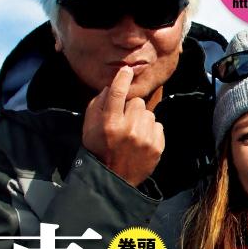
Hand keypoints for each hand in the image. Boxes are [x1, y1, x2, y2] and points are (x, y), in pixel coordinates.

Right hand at [82, 66, 164, 185]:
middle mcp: (129, 129)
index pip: (118, 92)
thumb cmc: (98, 148)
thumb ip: (98, 104)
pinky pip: (158, 126)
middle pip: (137, 102)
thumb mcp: (89, 126)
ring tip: (133, 133)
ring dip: (141, 120)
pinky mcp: (157, 147)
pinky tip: (141, 140)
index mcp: (110, 123)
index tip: (127, 70)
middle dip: (131, 108)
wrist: (113, 178)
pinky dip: (151, 131)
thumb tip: (112, 86)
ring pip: (149, 114)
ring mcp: (145, 139)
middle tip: (124, 121)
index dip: (123, 78)